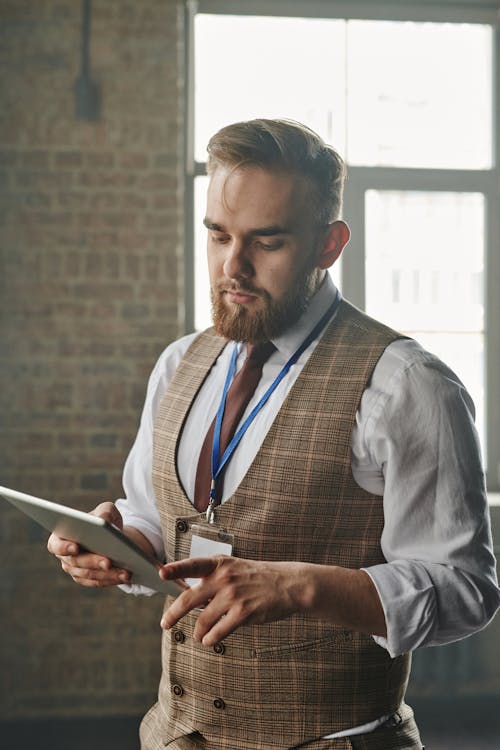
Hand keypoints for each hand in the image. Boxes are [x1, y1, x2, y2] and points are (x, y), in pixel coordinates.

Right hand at [47, 502, 130, 586]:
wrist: (113, 535)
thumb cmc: (104, 518)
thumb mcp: (106, 510)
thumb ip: (103, 512)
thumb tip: (102, 521)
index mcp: (61, 536)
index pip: (56, 544)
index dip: (64, 547)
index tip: (75, 547)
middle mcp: (65, 556)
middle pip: (76, 562)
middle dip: (93, 562)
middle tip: (108, 562)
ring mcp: (75, 570)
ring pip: (89, 575)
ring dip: (107, 574)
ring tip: (125, 571)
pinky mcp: (87, 579)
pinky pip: (98, 582)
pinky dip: (112, 579)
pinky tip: (125, 576)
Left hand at [158, 556, 304, 645]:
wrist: (288, 584)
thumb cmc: (258, 577)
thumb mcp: (235, 568)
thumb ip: (213, 578)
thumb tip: (191, 597)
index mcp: (220, 564)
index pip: (193, 565)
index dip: (176, 569)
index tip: (161, 572)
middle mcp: (224, 578)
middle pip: (190, 598)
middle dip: (173, 614)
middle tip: (165, 623)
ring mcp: (233, 595)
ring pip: (203, 620)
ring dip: (198, 632)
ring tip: (199, 636)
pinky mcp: (243, 612)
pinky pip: (218, 631)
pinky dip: (211, 638)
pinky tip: (210, 639)